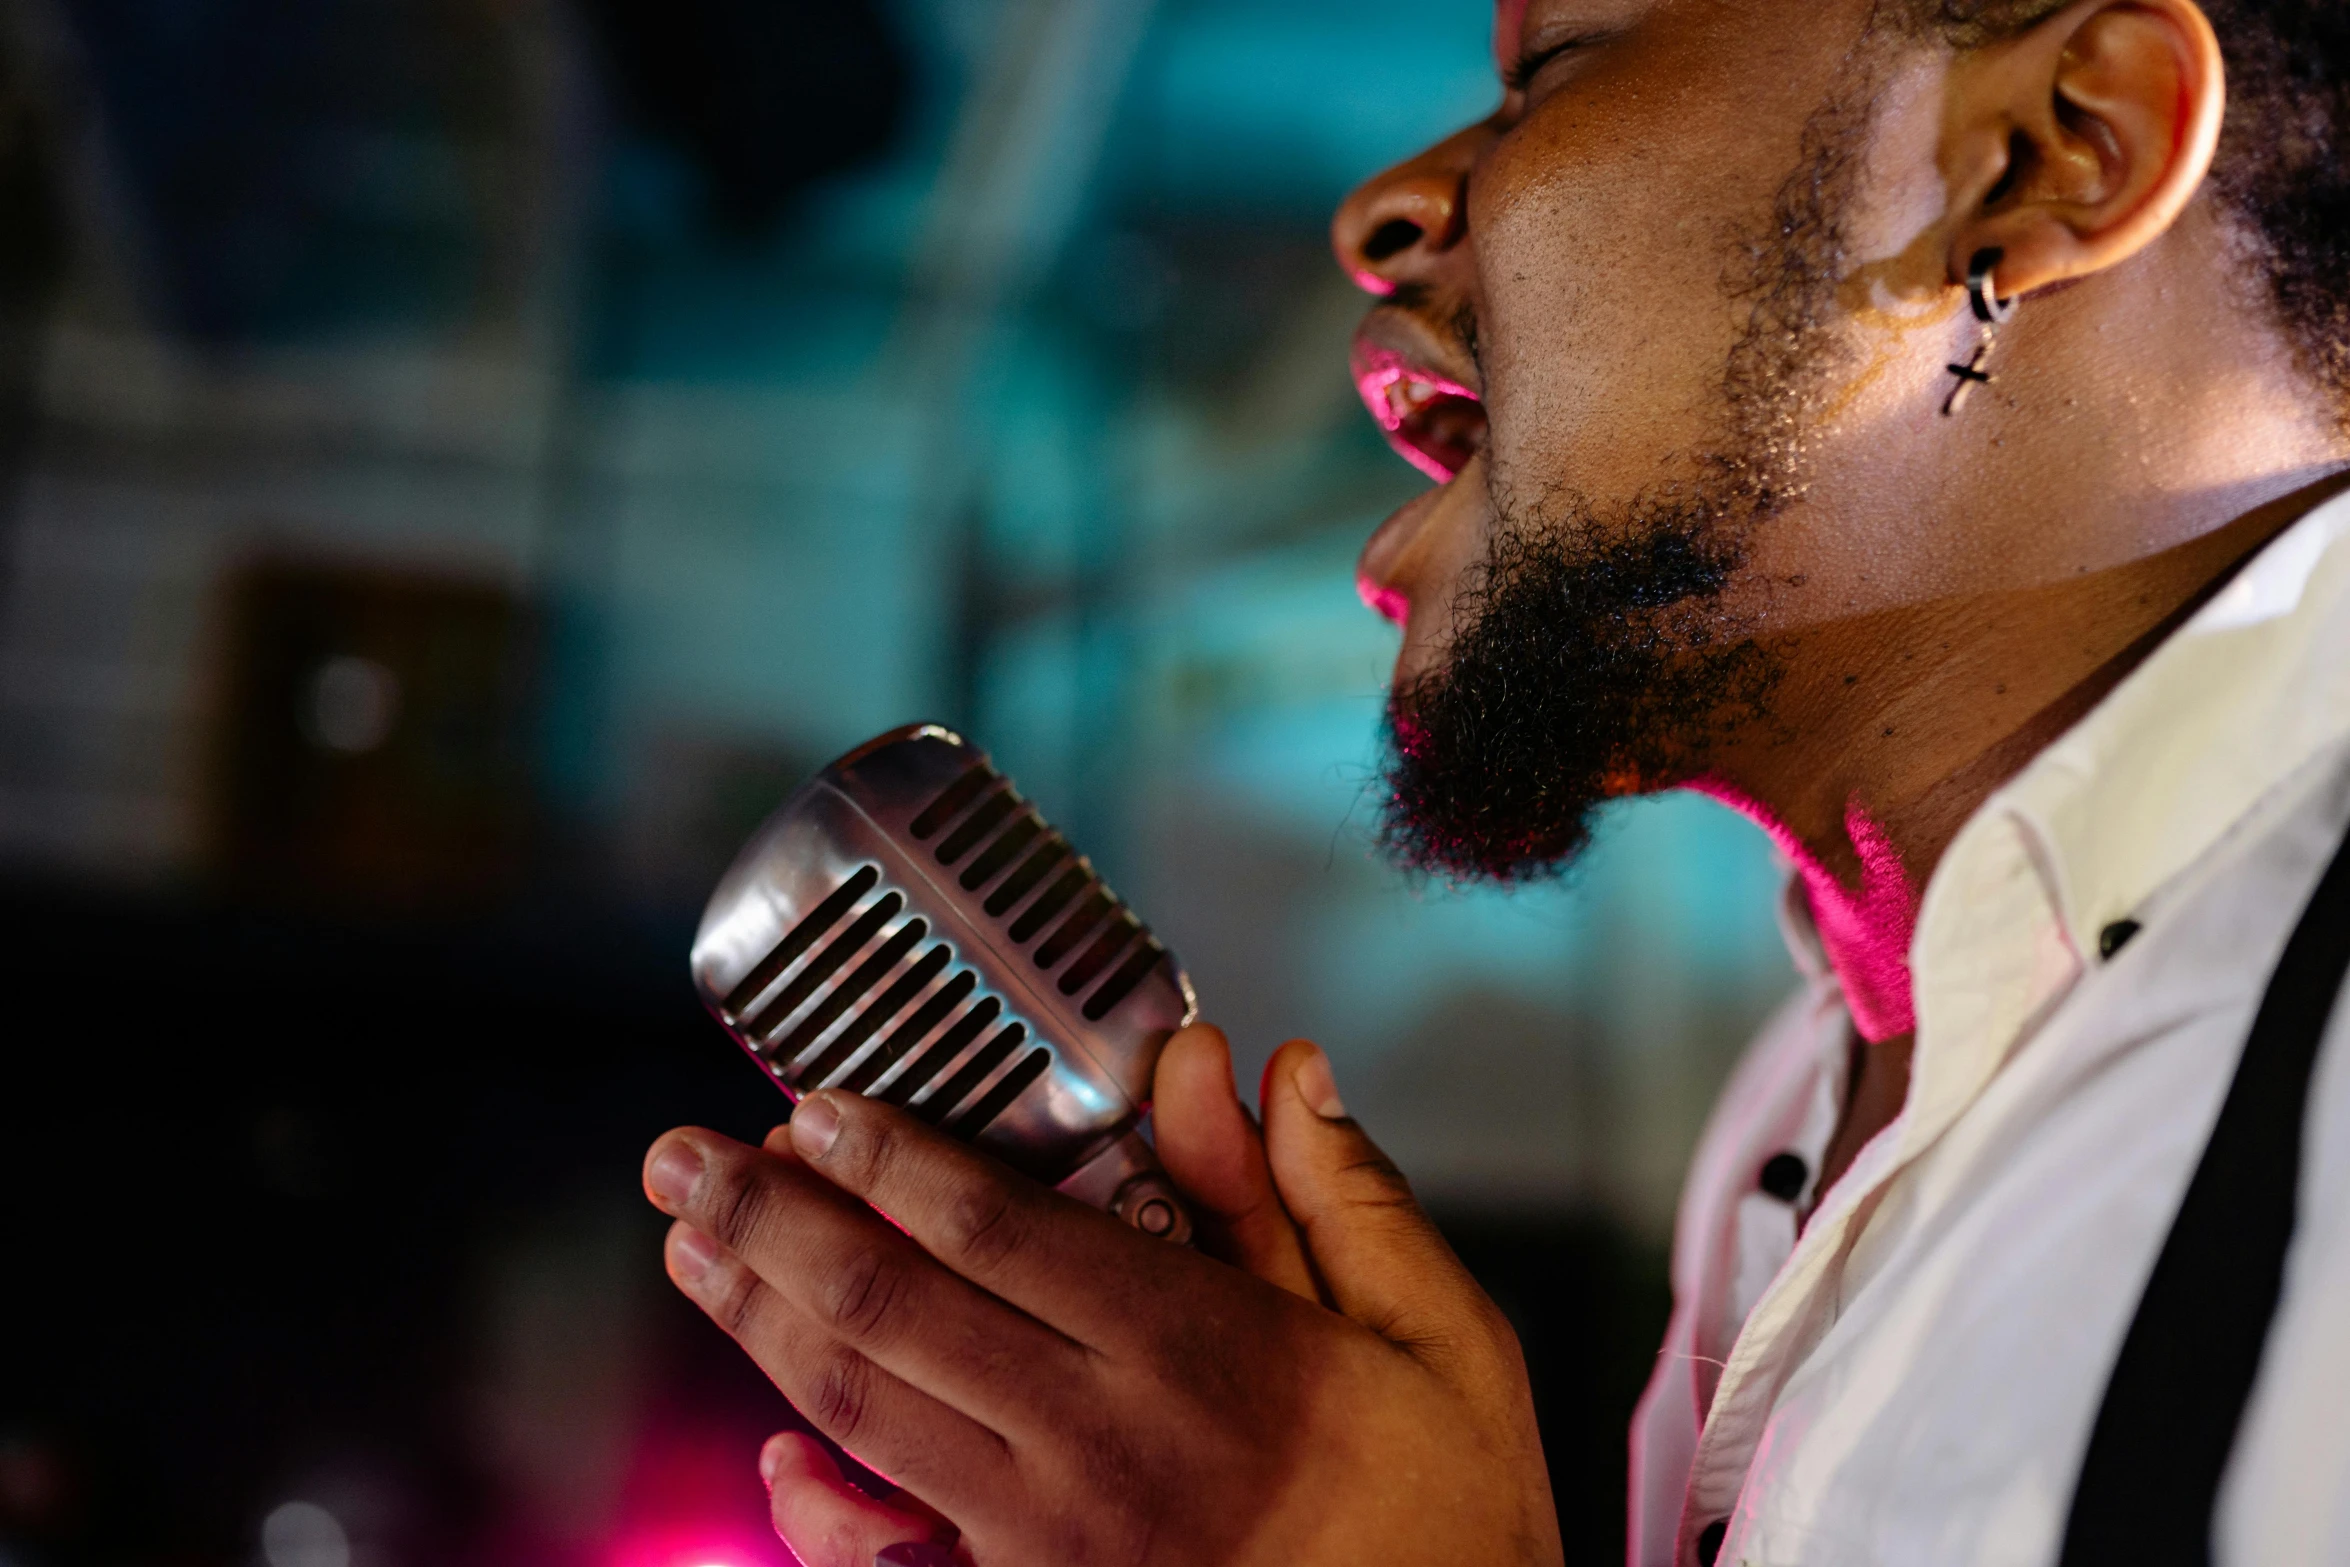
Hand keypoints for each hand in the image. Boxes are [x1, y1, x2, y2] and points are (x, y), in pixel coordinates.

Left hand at [640, 1026, 1560, 1566]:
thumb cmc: (1453, 1512)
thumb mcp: (1444, 1339)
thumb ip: (1343, 1198)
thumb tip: (1272, 1067)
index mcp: (1204, 1355)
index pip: (1002, 1234)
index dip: (891, 1161)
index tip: (810, 1105)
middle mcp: (1105, 1447)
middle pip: (896, 1316)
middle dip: (774, 1224)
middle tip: (681, 1158)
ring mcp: (1056, 1547)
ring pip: (870, 1422)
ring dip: (765, 1327)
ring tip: (695, 1250)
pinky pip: (896, 1565)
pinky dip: (818, 1517)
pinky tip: (773, 1461)